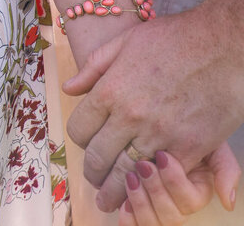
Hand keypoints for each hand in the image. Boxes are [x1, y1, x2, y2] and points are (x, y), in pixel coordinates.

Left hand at [64, 7, 243, 210]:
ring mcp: (160, 133)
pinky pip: (163, 174)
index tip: (86, 143)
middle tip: (94, 180)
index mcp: (110, 91)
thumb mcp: (124, 41)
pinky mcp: (190, 145)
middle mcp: (130, 116)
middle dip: (93, 171)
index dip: (80, 139)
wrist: (223, 43)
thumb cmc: (174, 38)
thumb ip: (93, 67)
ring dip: (115, 188)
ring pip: (126, 172)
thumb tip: (69, 88)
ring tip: (111, 197)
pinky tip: (145, 185)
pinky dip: (151, 183)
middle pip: (99, 156)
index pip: (79, 129)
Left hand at [118, 148, 238, 224]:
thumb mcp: (208, 144)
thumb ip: (225, 168)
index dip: (175, 181)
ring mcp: (156, 213)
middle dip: (156, 191)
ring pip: (152, 223)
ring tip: (130, 177)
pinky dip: (127, 217)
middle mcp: (178, 208)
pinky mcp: (135, 213)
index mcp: (197, 194)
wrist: (149, 134)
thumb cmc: (181, 137)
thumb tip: (228, 204)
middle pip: (172, 217)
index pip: (191, 201)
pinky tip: (122, 199)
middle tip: (142, 165)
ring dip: (140, 201)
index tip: (162, 155)